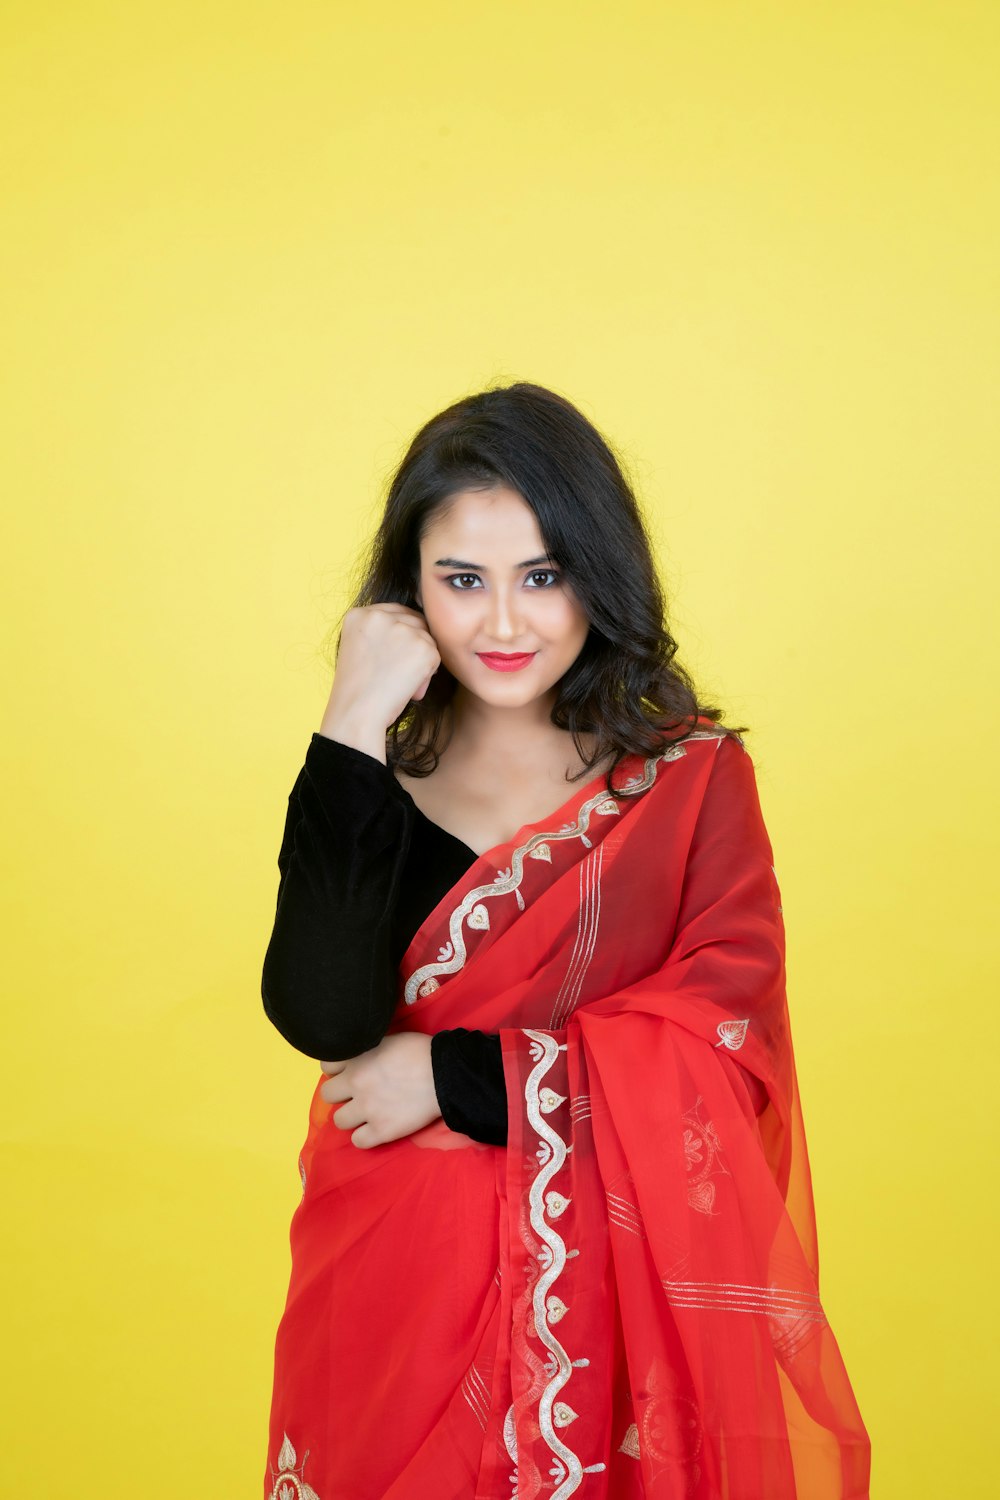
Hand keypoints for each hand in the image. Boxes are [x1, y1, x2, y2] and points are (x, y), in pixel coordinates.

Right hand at [319, 603, 441, 752]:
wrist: (357, 715)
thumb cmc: (357, 692)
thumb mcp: (357, 649)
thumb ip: (378, 634)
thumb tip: (413, 631)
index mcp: (358, 615)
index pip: (394, 612)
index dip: (401, 633)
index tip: (399, 654)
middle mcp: (379, 616)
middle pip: (414, 620)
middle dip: (415, 644)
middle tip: (401, 672)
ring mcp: (402, 629)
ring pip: (427, 638)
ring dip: (421, 660)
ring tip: (402, 684)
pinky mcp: (423, 646)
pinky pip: (436, 656)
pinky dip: (428, 675)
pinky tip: (409, 689)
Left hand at [319, 1032, 442, 1148]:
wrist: (445, 1074)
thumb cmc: (420, 1051)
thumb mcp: (388, 1038)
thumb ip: (367, 1049)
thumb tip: (359, 1055)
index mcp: (356, 1059)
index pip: (327, 1067)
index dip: (338, 1070)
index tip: (350, 1073)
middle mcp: (356, 1084)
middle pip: (328, 1095)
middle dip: (341, 1094)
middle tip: (358, 1094)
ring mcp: (367, 1109)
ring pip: (339, 1121)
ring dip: (351, 1117)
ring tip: (367, 1113)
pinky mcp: (381, 1131)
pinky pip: (358, 1141)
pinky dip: (365, 1136)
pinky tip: (376, 1128)